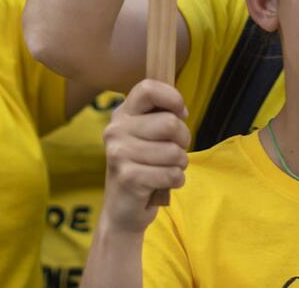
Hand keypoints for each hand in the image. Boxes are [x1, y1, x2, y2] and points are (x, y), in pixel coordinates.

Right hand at [101, 79, 189, 232]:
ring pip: (174, 152)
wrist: (122, 210)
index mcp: (122, 114)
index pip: (148, 88)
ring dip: (180, 164)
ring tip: (166, 169)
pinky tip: (163, 183)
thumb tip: (180, 110)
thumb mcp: (147, 136)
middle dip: (183, 140)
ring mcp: (119, 153)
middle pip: (170, 123)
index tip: (180, 113)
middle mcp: (116, 130)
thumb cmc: (143, 167)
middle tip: (173, 152)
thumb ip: (160, 116)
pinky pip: (171, 174)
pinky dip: (176, 180)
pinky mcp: (128, 177)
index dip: (172, 98)